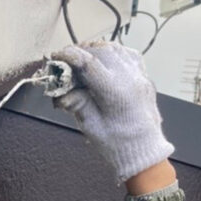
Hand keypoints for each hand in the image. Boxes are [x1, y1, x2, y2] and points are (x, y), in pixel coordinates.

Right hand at [52, 42, 173, 183]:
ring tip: (82, 59)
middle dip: (80, 51)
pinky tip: (103, 60)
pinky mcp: (143, 78)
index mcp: (115, 93)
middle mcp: (129, 80)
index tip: (55, 56)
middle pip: (101, 51)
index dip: (69, 56)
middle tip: (66, 60)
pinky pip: (128, 55)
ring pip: (115, 49)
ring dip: (96, 50)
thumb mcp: (90, 125)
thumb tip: (61, 89)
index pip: (88, 63)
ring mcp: (139, 77)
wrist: (145, 151)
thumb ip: (76, 102)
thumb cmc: (117, 143)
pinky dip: (112, 53)